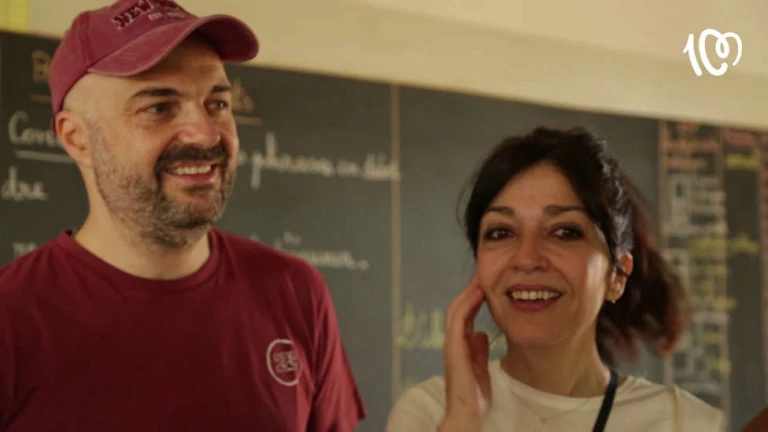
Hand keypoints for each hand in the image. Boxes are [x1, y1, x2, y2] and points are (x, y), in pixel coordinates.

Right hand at [439, 274, 490, 431]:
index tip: (485, 283)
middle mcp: (453, 342)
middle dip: (470, 289)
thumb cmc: (473, 395)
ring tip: (480, 279)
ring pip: (456, 310)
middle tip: (482, 273)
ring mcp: (452, 345)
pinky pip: (458, 322)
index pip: (464, 314)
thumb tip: (482, 334)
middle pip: (458, 307)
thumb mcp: (481, 368)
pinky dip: (467, 306)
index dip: (473, 297)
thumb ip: (479, 350)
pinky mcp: (454, 351)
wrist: (466, 414)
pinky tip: (477, 295)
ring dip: (468, 293)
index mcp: (459, 345)